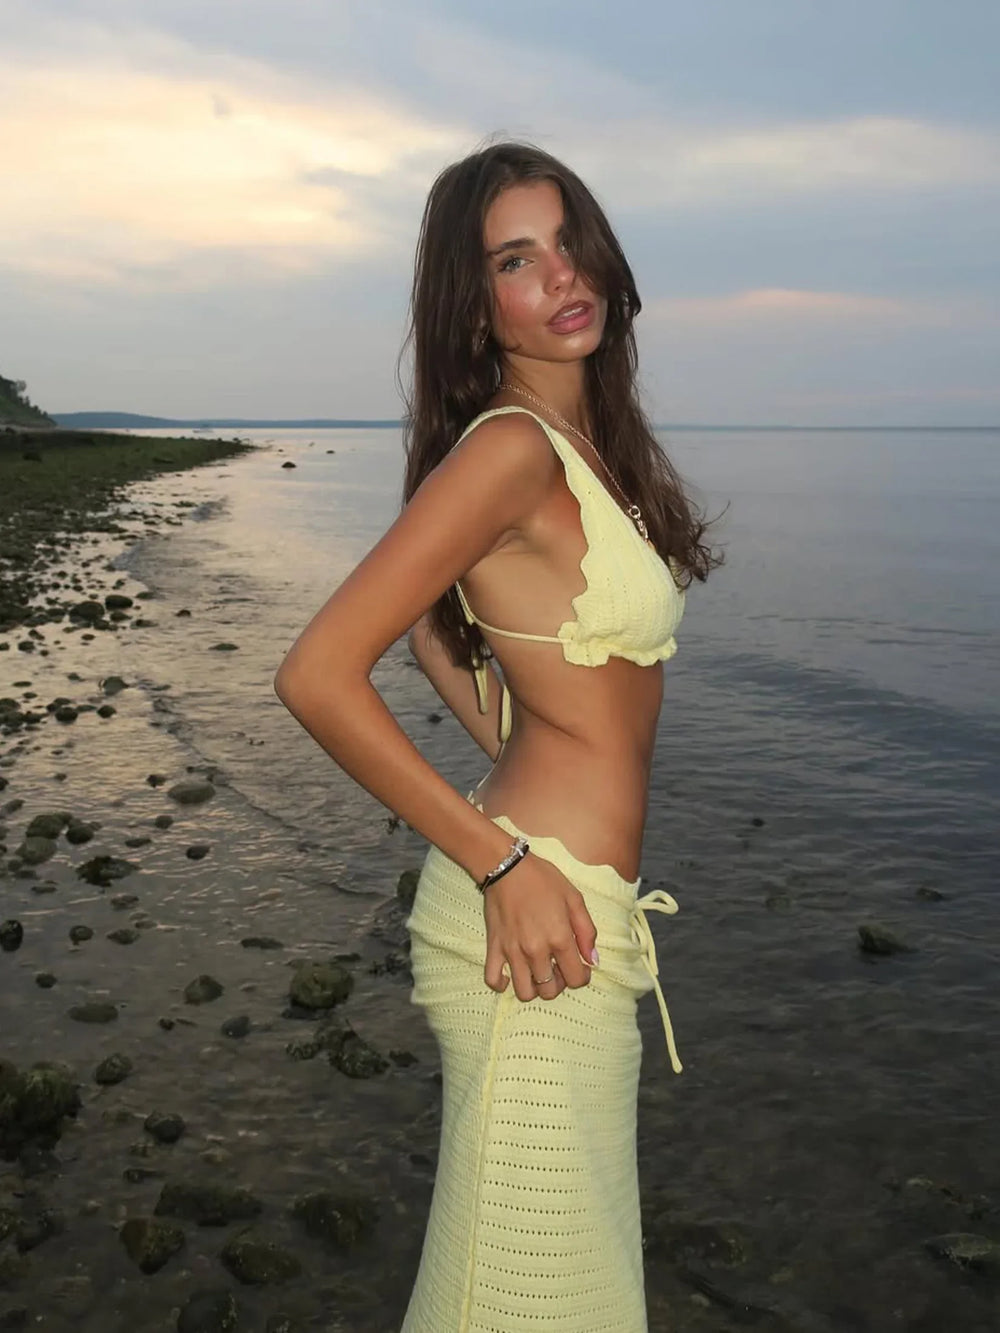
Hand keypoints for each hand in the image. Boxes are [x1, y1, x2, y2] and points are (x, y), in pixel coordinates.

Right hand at [482, 853, 597, 1001]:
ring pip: (524, 993)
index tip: (580, 966)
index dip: (582, 977)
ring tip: (537, 971)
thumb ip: (587, 931)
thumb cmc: (543, 880)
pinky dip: (502, 983)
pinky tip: (511, 974)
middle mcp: (536, 950)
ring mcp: (513, 952)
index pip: (576, 980)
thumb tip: (592, 960)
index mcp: (559, 938)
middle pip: (550, 992)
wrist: (507, 867)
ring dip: (534, 987)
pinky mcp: (494, 948)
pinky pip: (493, 980)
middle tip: (557, 966)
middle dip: (558, 984)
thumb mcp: (574, 899)